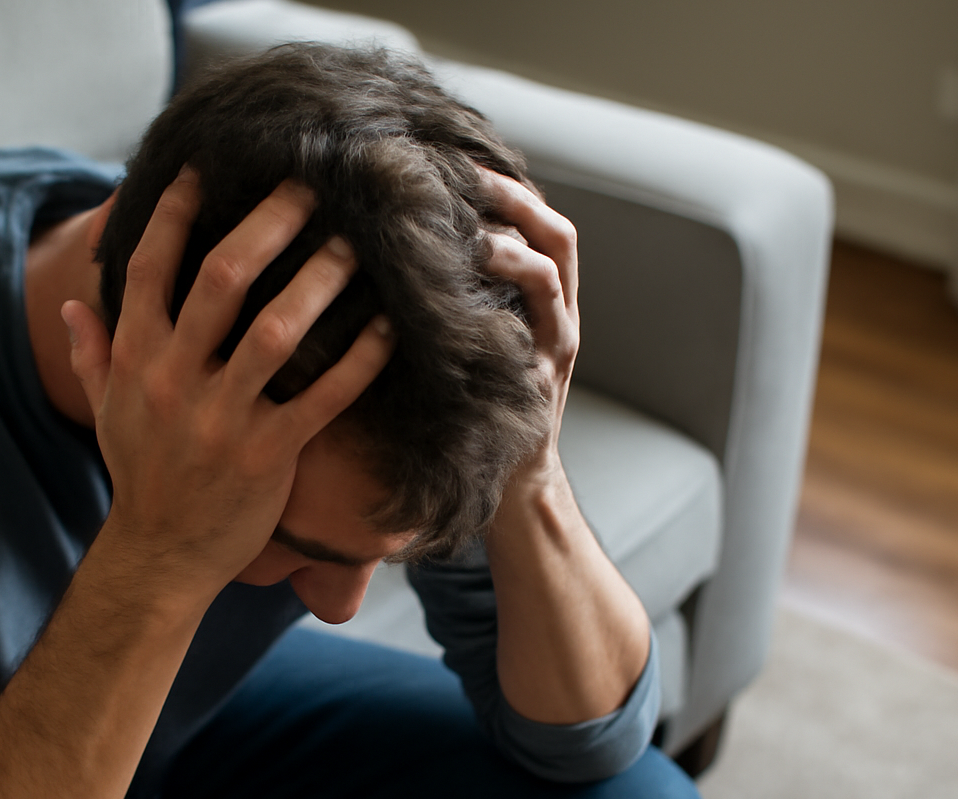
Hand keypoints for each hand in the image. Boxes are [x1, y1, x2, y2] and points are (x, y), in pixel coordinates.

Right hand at [63, 168, 393, 598]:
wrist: (161, 556)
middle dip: (268, 224)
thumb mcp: (106, 412)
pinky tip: (388, 328)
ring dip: (320, 281)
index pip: (148, 266)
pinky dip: (359, 360)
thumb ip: (93, 353)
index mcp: (136, 358)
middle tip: (309, 187)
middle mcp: (176, 379)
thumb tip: (73, 303)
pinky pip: (322, 397)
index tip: (205, 168)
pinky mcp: (268, 454)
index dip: (175, 211)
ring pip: (277, 330)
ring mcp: (223, 417)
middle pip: (222, 278)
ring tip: (355, 245)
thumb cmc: (141, 475)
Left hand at [481, 169, 580, 482]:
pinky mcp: (541, 380)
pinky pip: (536, 326)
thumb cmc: (474, 405)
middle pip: (556, 233)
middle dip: (512, 196)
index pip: (538, 221)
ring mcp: (556, 347)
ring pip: (549, 273)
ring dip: (507, 241)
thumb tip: (398, 241)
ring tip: (462, 227)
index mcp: (543, 299)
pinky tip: (464, 287)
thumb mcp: (471, 339)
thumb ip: (458, 295)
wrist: (505, 482)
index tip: (458, 156)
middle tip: (461, 172)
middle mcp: (559, 315)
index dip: (506, 184)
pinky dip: (507, 296)